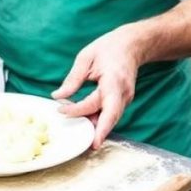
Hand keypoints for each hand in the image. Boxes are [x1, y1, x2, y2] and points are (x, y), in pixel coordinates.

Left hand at [51, 29, 140, 149]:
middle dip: (95, 133)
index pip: (95, 103)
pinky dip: (100, 121)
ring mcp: (126, 99)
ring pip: (110, 119)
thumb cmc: (108, 48)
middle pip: (109, 119)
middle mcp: (123, 93)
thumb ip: (73, 78)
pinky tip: (86, 124)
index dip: (78, 110)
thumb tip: (58, 96)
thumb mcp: (86, 57)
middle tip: (80, 145)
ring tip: (79, 136)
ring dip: (96, 128)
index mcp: (113, 81)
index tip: (60, 110)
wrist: (132, 45)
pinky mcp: (123, 101)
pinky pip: (111, 114)